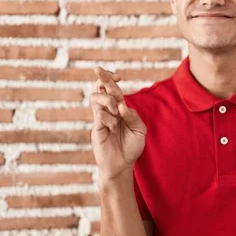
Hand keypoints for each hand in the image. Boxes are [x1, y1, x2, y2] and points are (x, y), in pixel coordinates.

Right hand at [90, 67, 146, 181]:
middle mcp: (110, 111)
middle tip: (99, 69)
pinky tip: (113, 128)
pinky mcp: (96, 129)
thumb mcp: (139, 130)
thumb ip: (133, 117)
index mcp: (121, 109)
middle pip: (102, 89)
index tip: (117, 75)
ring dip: (107, 100)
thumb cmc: (132, 147)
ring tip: (116, 110)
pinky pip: (99, 116)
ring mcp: (101, 119)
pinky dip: (108, 118)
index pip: (114, 90)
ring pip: (96, 99)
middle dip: (102, 78)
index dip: (112, 80)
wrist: (122, 165)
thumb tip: (122, 105)